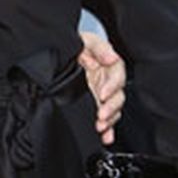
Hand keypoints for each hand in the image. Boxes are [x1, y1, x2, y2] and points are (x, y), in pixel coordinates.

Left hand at [78, 30, 125, 144]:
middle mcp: (107, 80)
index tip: (102, 94)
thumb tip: (112, 58)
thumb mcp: (86, 40)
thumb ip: (99, 48)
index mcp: (107, 64)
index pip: (117, 75)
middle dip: (111, 107)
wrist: (60, 55)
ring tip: (101, 126)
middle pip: (117, 95)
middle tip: (102, 115)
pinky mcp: (95, 104)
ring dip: (110, 120)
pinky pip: (106, 118)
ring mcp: (102, 94)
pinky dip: (108, 129)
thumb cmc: (75, 45)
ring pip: (113, 109)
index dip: (112, 85)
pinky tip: (106, 137)